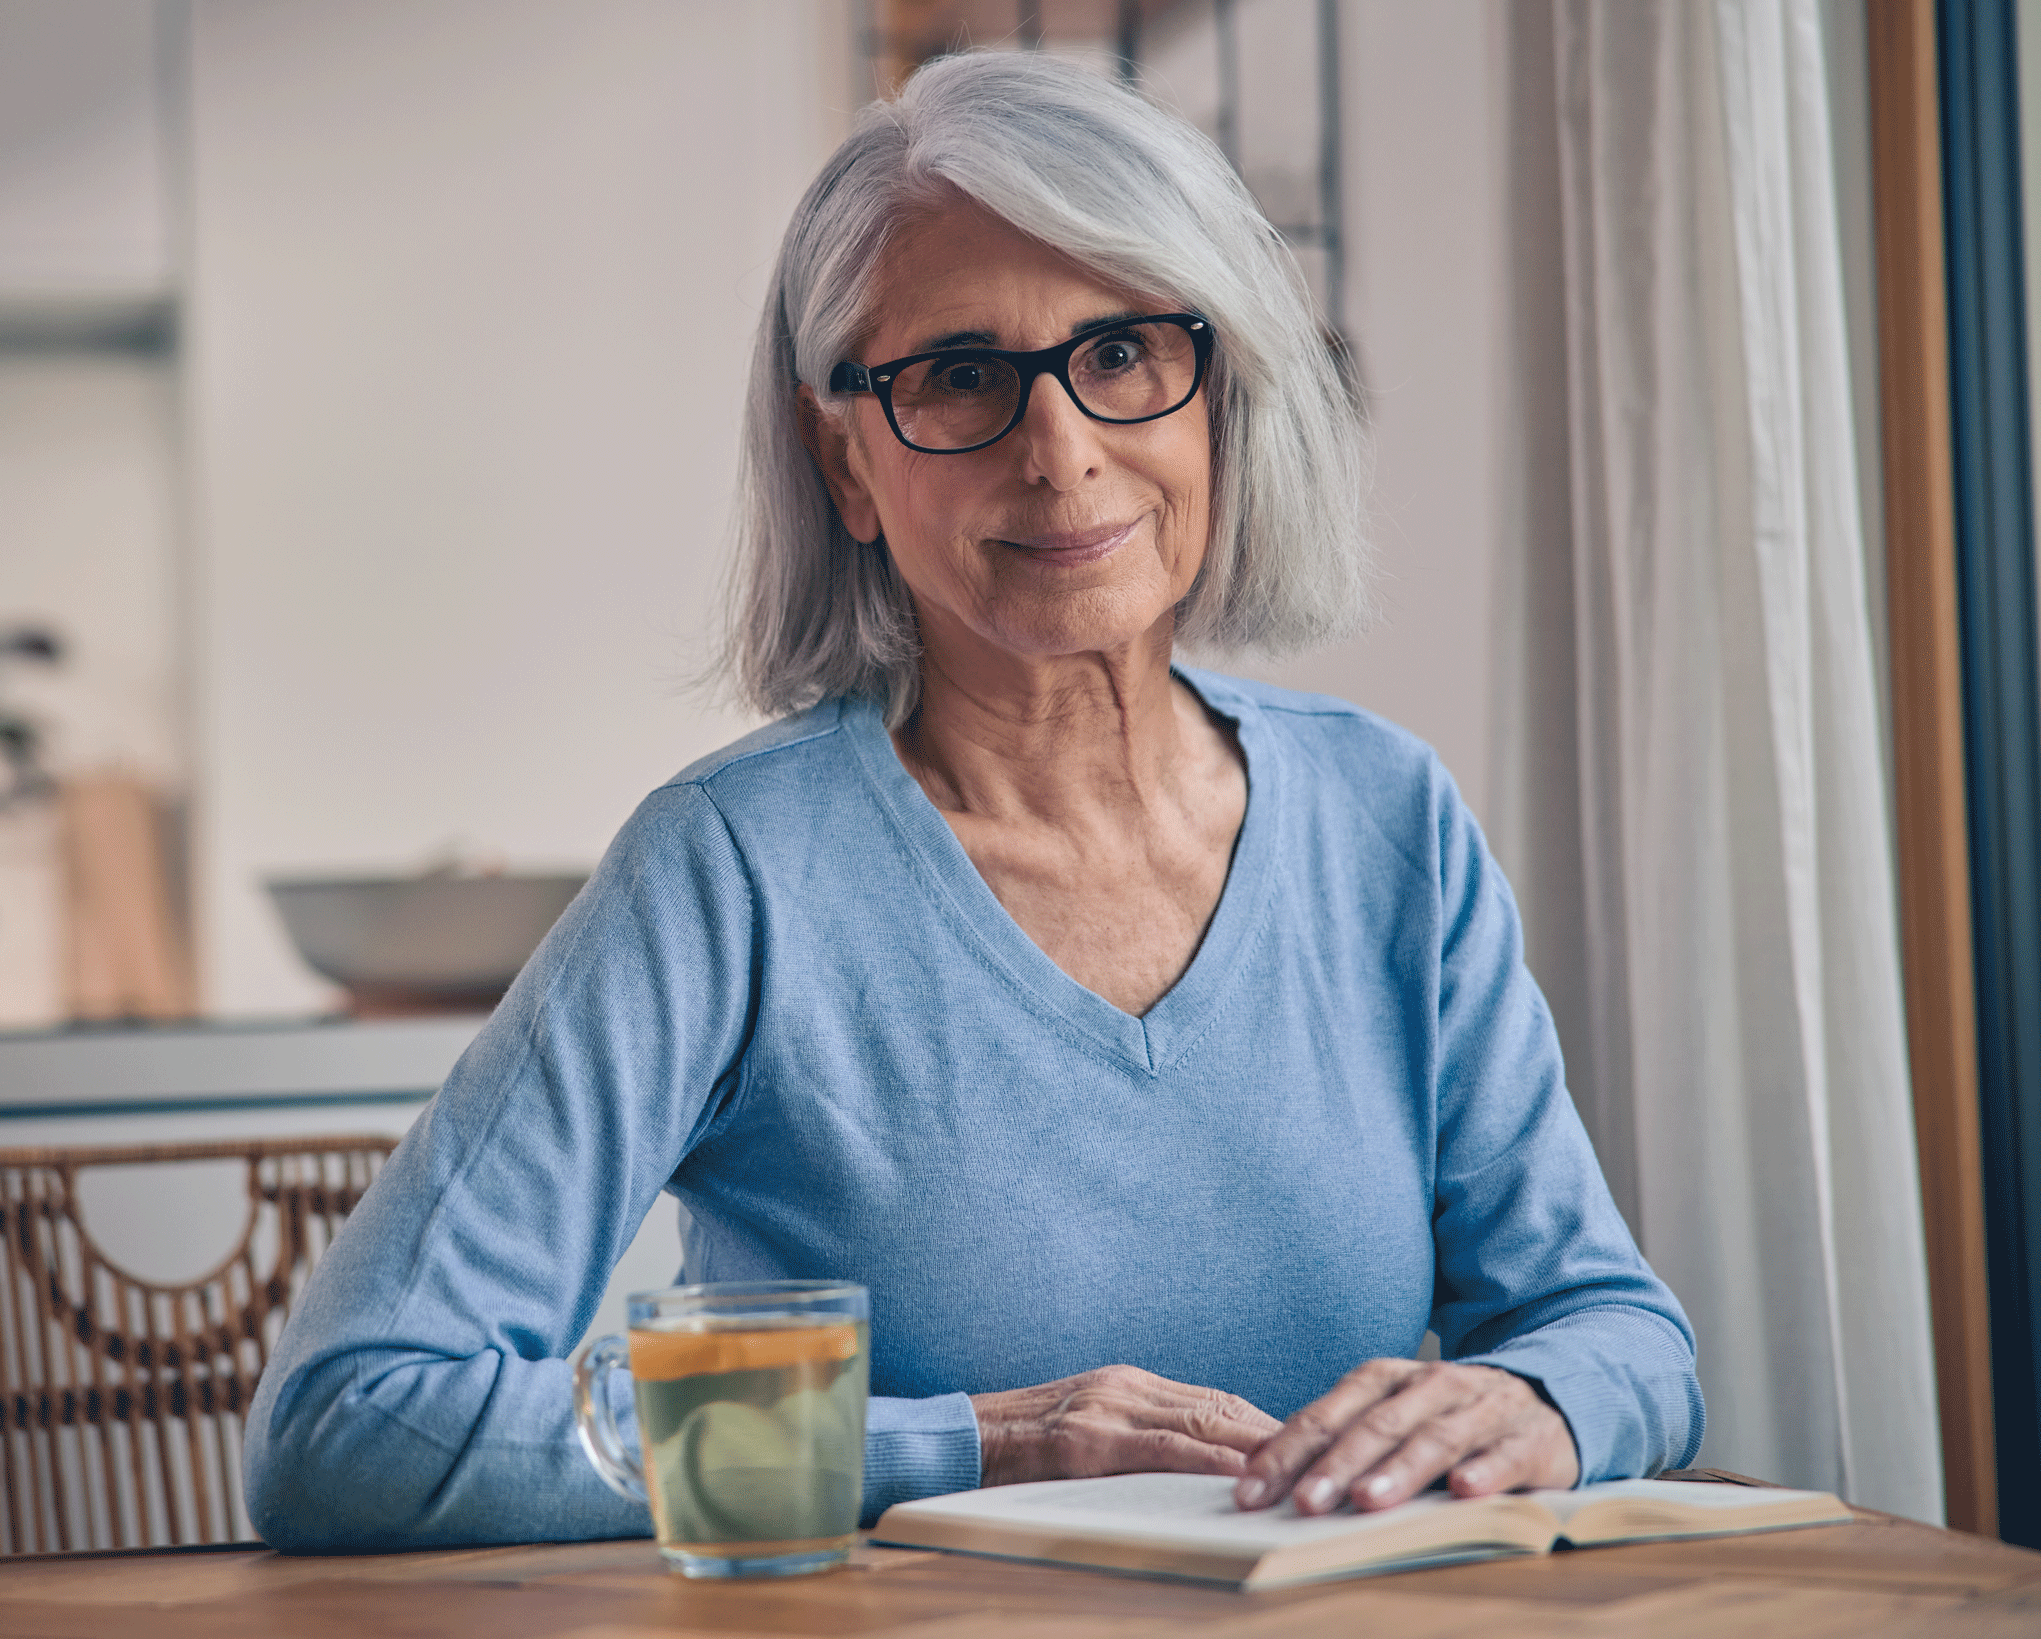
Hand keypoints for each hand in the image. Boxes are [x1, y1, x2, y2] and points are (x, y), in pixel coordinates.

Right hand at [971, 1364, 1284, 1486]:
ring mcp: (1106, 1410)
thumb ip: (1131, 1434)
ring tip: (1298, 1468)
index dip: (1258, 1421)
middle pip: (1218, 1406)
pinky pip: (1162, 1450)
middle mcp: (1123, 1388)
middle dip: (1270, 1432)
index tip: (1301, 1441)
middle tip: (1320, 1454)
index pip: (1211, 1399)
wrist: (956, 1439)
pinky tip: (1239, 1476)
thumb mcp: (1082, 1428)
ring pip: (1200, 1422)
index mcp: (1125, 1384)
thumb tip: (1186, 1462)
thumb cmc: (1018, 1447)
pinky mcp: (1088, 1442)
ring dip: (1253, 1446)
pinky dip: (1208, 1461)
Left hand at [1234, 1359, 1578, 1514]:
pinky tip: (1464, 1490)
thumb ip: (1341, 1437)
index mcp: (1387, 1380)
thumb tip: (1265, 1471)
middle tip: (1303, 1501)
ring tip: (1367, 1499)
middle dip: (1335, 1464)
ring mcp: (1481, 1409)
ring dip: (1399, 1469)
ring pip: (1435, 1437)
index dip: (1287, 1451)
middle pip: (1375, 1425)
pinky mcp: (1529, 1438)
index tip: (1251, 1491)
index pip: (1327, 1414)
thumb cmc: (1451, 1414)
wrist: (1550, 1394)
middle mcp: (1431, 1386)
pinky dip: (1485, 1470)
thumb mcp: (1393, 1414)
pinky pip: (1505, 1454)